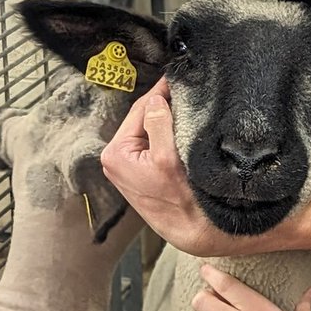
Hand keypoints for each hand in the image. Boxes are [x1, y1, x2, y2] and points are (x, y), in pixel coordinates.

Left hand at [100, 79, 244, 255]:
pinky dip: (168, 135)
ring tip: (187, 110)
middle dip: (163, 106)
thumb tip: (155, 98)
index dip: (160, 92)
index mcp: (115, 153)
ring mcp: (129, 167)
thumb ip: (158, 123)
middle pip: (143, 119)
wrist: (195, 231)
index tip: (176, 78)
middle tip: (186, 92)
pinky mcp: (143, 173)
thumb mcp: (168, 158)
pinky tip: (183, 132)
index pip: (139, 109)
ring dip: (168, 121)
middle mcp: (117, 160)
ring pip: (151, 131)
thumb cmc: (181, 201)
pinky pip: (155, 144)